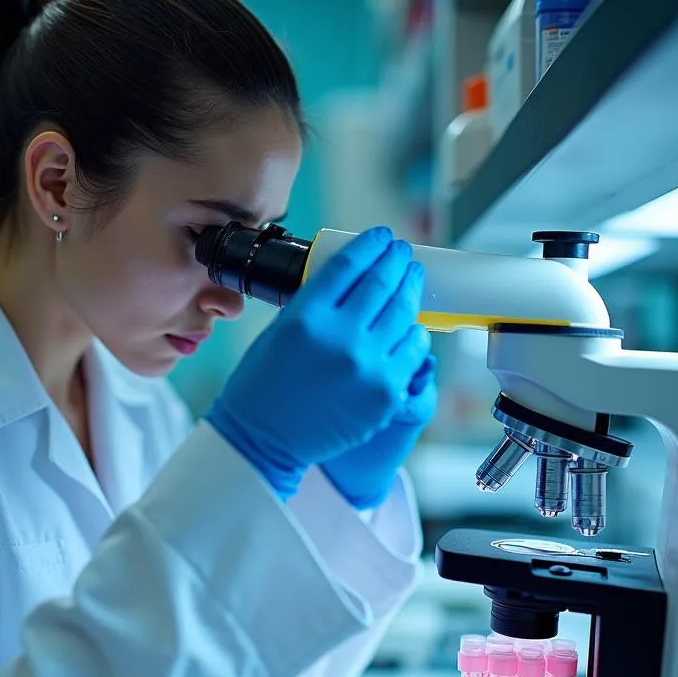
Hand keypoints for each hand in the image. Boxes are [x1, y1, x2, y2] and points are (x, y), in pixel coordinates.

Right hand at [207, 229, 431, 498]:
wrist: (264, 439)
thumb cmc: (263, 384)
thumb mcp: (279, 330)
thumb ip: (314, 303)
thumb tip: (351, 278)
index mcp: (308, 316)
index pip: (350, 265)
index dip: (371, 244)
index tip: (383, 237)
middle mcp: (341, 338)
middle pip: (383, 283)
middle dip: (398, 261)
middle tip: (403, 253)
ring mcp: (368, 367)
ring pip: (406, 315)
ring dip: (410, 293)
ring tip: (411, 282)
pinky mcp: (387, 393)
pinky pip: (413, 352)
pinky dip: (414, 335)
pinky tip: (410, 327)